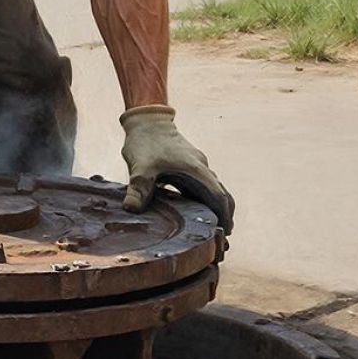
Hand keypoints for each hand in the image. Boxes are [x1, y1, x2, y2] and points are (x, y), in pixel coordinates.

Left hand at [120, 104, 233, 232]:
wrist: (146, 120)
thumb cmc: (146, 141)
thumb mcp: (140, 166)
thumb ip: (138, 188)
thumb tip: (131, 209)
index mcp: (196, 170)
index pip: (218, 195)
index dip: (224, 215)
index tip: (226, 232)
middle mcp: (201, 169)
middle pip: (221, 195)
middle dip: (224, 215)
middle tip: (221, 238)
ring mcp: (195, 167)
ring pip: (212, 191)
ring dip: (214, 209)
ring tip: (210, 231)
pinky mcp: (187, 167)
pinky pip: (200, 187)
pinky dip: (203, 202)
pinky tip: (194, 214)